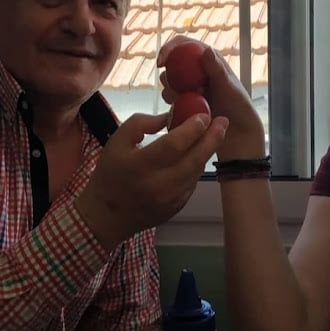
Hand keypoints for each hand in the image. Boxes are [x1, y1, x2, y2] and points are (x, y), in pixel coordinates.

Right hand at [75, 111, 227, 248]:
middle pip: (193, 159)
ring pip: (196, 171)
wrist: (106, 215)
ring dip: (206, 151)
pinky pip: (192, 183)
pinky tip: (198, 154)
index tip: (203, 115)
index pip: (173, 145)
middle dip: (212, 138)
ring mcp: (169, 200)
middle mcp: (157, 185)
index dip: (192, 129)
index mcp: (140, 165)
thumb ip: (142, 123)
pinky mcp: (176, 208)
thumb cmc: (110, 173)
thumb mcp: (117, 141)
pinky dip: (197, 166)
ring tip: (214, 134)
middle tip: (223, 122)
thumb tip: (171, 116)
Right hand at [158, 36, 264, 160]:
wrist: (238, 133)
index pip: (183, 44)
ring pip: (168, 83)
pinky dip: (173, 105)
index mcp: (208, 59)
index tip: (161, 63)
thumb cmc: (239, 108)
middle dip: (169, 76)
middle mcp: (196, 70)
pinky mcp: (184, 102)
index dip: (169, 49)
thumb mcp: (229, 88)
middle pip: (171, 63)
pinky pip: (170, 100)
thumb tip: (206, 50)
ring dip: (172, 92)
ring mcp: (189, 86)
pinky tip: (186, 112)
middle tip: (180, 91)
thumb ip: (217, 70)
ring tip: (191, 103)